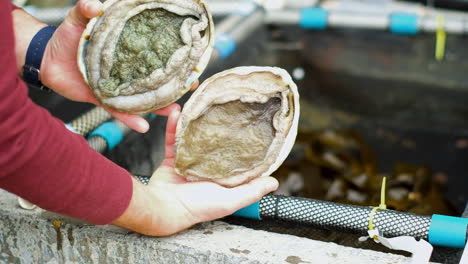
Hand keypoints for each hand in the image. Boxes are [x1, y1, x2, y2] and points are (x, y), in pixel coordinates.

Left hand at [40, 0, 198, 132]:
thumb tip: (97, 4)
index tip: (190, 60)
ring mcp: (118, 86)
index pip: (154, 54)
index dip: (173, 57)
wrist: (46, 59)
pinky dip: (130, 120)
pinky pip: (120, 111)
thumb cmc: (66, 38)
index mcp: (127, 51)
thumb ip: (86, 10)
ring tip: (175, 111)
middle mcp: (127, 70)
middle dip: (174, 84)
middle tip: (190, 86)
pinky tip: (143, 127)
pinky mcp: (105, 100)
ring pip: (142, 99)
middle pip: (155, 79)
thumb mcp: (77, 20)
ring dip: (159, 106)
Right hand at [113, 104, 278, 235]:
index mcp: (221, 179)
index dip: (243, 147)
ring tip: (201, 107)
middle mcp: (206, 170)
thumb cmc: (198, 207)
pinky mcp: (172, 158)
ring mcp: (189, 163)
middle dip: (219, 130)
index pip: (236, 161)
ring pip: (194, 139)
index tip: (250, 128)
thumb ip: (252, 191)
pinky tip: (179, 113)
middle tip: (226, 110)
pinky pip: (174, 139)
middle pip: (215, 146)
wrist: (164, 208)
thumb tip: (274, 182)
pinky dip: (175, 126)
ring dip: (196, 124)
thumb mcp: (230, 200)